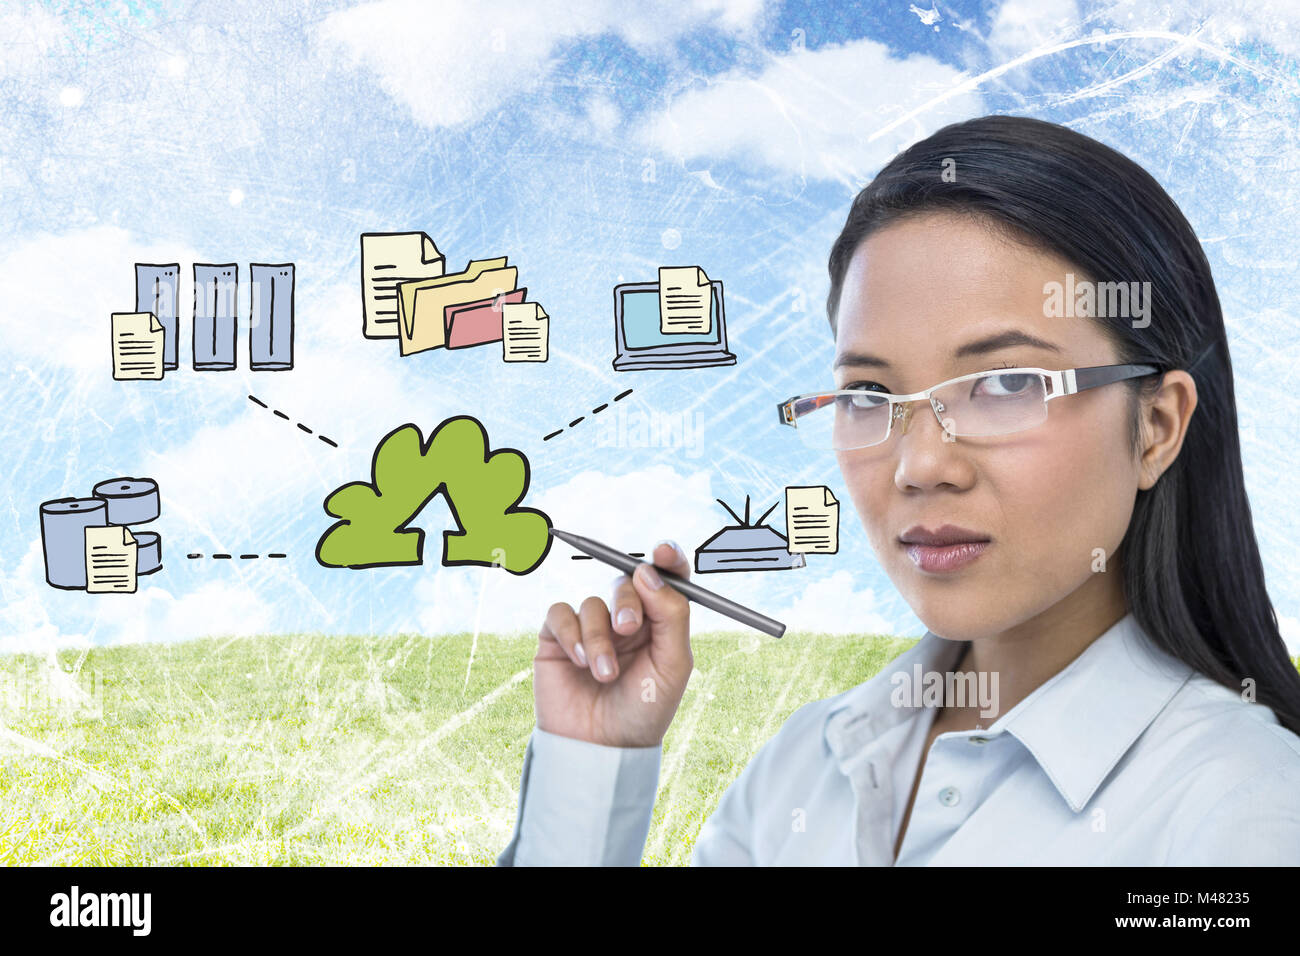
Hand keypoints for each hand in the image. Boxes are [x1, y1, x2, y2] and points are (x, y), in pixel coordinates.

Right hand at [534, 540, 693, 747]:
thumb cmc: (643, 710)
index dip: (666, 559)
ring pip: (592, 603)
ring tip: (604, 675)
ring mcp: (591, 628)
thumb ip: (671, 615)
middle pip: (627, 582)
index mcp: (659, 623)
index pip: (666, 578)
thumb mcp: (673, 665)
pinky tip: (579, 662)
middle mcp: (626, 620)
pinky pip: (560, 613)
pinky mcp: (558, 638)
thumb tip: (648, 571)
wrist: (600, 748)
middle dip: (627, 601)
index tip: (662, 552)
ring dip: (599, 638)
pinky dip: (571, 634)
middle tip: (628, 628)